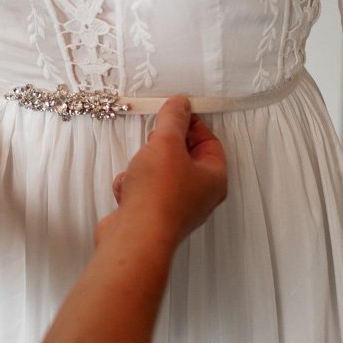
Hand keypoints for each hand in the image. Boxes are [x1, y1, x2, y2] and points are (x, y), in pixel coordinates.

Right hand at [96, 96, 226, 247]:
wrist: (134, 237)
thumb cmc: (158, 197)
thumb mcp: (167, 143)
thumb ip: (173, 119)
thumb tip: (179, 105)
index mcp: (214, 179)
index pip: (209, 142)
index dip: (191, 123)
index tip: (174, 113)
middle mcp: (198, 196)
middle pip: (182, 157)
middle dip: (161, 147)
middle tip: (153, 141)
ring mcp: (174, 208)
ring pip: (158, 174)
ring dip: (142, 167)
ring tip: (139, 171)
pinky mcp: (151, 217)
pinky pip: (142, 191)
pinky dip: (132, 187)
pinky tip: (128, 192)